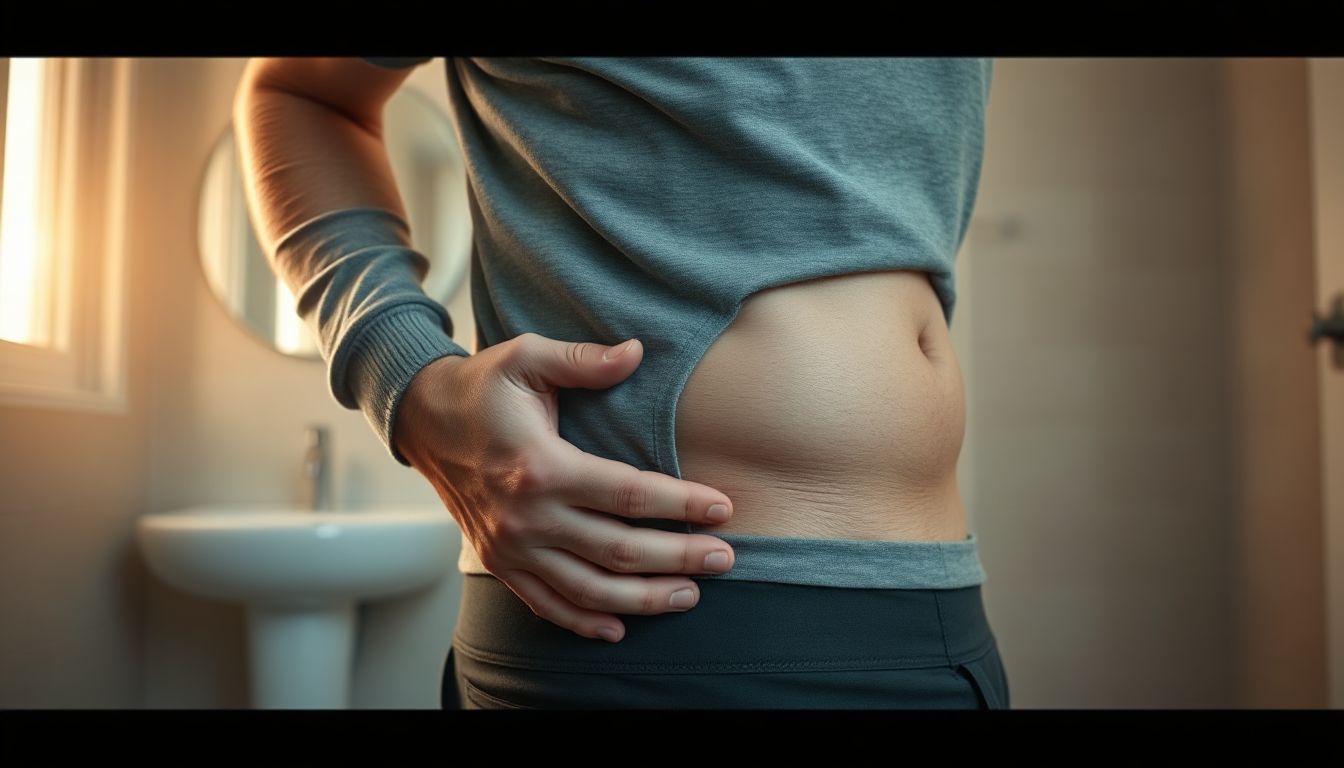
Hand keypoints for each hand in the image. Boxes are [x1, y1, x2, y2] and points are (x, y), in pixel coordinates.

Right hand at [394, 333, 736, 642]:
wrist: (421, 420)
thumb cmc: (482, 386)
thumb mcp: (528, 357)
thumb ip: (584, 361)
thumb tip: (637, 352)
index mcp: (542, 466)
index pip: (630, 495)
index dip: (682, 504)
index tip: (722, 508)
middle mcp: (527, 516)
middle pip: (620, 550)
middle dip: (680, 558)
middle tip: (726, 559)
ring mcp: (511, 548)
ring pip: (590, 589)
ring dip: (645, 599)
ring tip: (690, 594)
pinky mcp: (498, 563)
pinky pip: (546, 605)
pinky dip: (585, 621)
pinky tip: (621, 626)